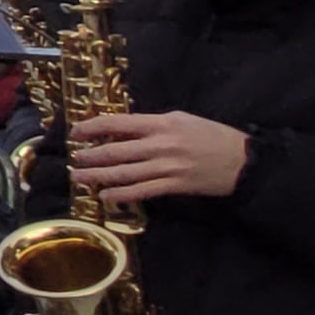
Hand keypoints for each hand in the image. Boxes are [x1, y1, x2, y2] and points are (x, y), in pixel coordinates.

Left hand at [69, 111, 251, 203]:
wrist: (242, 161)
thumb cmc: (211, 136)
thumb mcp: (181, 119)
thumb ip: (152, 124)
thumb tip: (122, 129)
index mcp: (161, 123)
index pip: (118, 123)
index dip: (92, 127)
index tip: (76, 132)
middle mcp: (160, 144)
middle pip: (116, 150)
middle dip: (90, 156)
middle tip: (73, 159)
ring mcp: (166, 167)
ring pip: (124, 173)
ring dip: (98, 176)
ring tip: (79, 177)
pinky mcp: (174, 185)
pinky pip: (141, 191)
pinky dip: (121, 194)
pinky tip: (105, 195)